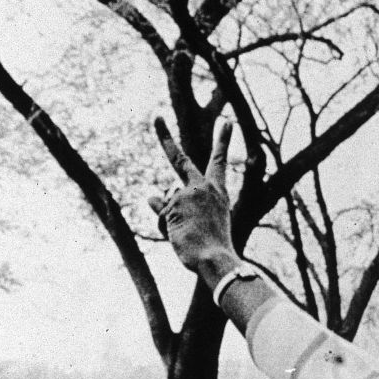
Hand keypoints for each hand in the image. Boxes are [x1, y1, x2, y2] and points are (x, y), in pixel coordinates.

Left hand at [149, 118, 236, 276]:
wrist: (216, 259)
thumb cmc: (214, 247)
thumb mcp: (202, 221)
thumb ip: (177, 206)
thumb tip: (150, 196)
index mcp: (218, 192)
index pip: (219, 162)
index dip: (222, 141)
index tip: (227, 122)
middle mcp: (203, 187)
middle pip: (179, 159)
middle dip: (165, 137)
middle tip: (156, 118)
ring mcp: (186, 194)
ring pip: (166, 202)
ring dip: (170, 219)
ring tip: (188, 234)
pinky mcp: (172, 204)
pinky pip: (160, 215)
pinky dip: (166, 228)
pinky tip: (180, 235)